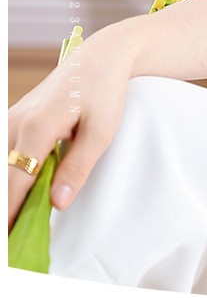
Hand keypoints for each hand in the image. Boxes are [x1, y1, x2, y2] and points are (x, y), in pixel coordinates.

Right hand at [8, 23, 135, 231]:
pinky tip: (21, 186)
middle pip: (1, 176)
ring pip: (1, 162)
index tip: (10, 241)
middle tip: (16, 233)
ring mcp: (13, 117)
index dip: (9, 215)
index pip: (14, 184)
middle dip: (6, 205)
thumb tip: (56, 204)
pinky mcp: (16, 116)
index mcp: (37, 128)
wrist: (103, 56)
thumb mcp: (101, 132)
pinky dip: (9, 171)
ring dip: (8, 187)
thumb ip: (77, 168)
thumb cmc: (106, 90)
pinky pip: (4, 149)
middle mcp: (17, 122)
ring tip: (18, 214)